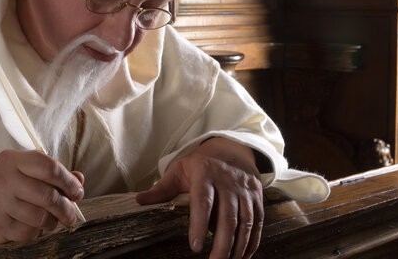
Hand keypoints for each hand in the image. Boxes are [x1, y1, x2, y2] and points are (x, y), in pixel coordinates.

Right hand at [0, 149, 83, 252]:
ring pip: (39, 217)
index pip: (48, 167)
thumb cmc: (6, 184)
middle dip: (65, 208)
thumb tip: (79, 179)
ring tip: (53, 220)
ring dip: (53, 222)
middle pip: (47, 195)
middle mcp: (4, 179)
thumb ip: (52, 173)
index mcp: (14, 160)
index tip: (77, 192)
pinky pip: (28, 232)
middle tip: (71, 214)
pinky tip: (35, 226)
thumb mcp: (25, 170)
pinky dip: (37, 232)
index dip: (68, 181)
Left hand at [136, 137, 263, 258]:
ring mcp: (245, 190)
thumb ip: (162, 188)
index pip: (203, 202)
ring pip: (245, 221)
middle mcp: (228, 182)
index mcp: (205, 174)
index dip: (199, 225)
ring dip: (238, 246)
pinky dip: (252, 241)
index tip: (195, 247)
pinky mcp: (257, 196)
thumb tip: (139, 200)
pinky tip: (243, 255)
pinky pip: (258, 221)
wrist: (231, 149)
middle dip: (222, 243)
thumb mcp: (179, 170)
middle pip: (227, 217)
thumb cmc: (201, 164)